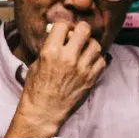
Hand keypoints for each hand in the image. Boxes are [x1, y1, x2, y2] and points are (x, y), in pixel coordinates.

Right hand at [6, 21, 105, 137]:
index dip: (63, 27)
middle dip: (80, 30)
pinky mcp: (91, 79)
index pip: (63, 25)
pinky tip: (88, 63)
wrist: (44, 112)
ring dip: (89, 45)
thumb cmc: (36, 89)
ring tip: (83, 50)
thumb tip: (58, 33)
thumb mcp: (37, 63)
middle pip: (84, 29)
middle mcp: (68, 58)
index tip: (63, 31)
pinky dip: (96, 59)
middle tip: (77, 36)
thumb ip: (49, 46)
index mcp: (51, 51)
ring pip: (95, 45)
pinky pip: (102, 61)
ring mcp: (82, 69)